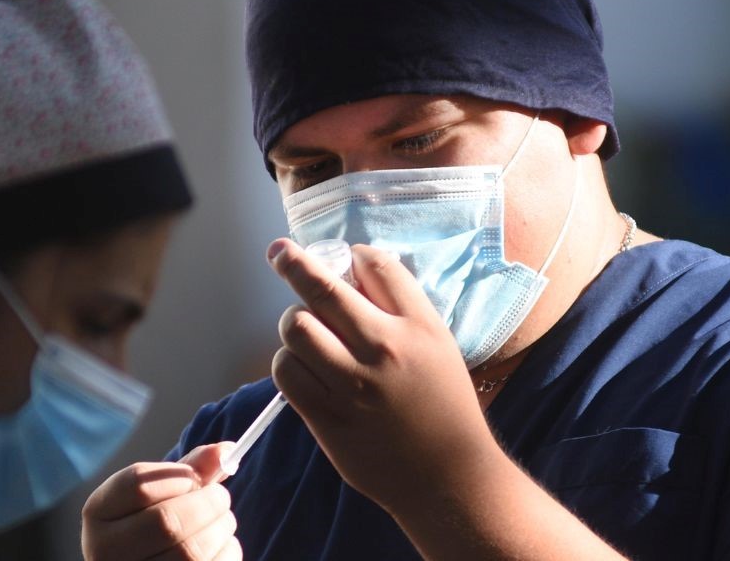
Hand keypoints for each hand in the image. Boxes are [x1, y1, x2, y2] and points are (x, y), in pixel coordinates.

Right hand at [81, 443, 241, 560]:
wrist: (143, 559)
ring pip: (190, 551)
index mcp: (98, 513)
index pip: (138, 484)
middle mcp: (105, 550)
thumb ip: (189, 470)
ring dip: (221, 528)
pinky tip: (219, 547)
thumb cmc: (153, 522)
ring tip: (222, 522)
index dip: (180, 476)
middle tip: (220, 498)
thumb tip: (226, 451)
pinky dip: (226, 551)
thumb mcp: (159, 492)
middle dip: (208, 502)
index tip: (196, 478)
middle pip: (167, 521)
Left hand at [267, 237, 496, 513]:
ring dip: (294, 322)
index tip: (340, 254)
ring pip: (295, 328)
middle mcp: (384, 350)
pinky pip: (286, 371)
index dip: (352, 254)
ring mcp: (353, 386)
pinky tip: (303, 365)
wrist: (448, 476)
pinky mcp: (328, 418)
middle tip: (281, 255)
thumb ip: (399, 307)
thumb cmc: (442, 405)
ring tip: (307, 332)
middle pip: (322, 289)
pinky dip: (288, 361)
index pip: (376, 266)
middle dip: (293, 263)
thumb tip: (351, 271)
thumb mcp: (437, 344)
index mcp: (418, 327)